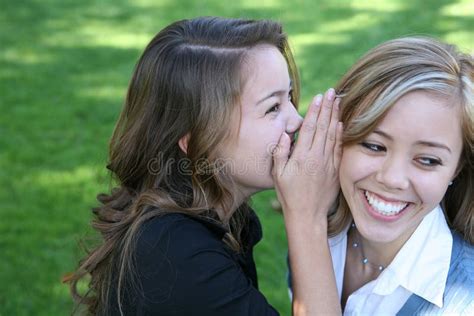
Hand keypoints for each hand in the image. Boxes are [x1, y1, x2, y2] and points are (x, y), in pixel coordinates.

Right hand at [272, 88, 341, 225]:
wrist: (307, 214)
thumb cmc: (289, 195)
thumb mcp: (278, 175)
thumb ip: (280, 153)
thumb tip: (285, 134)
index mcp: (302, 156)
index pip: (310, 128)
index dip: (315, 110)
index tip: (319, 96)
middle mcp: (317, 157)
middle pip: (324, 127)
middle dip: (328, 108)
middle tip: (332, 92)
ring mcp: (328, 163)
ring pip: (333, 135)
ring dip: (336, 117)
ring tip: (339, 102)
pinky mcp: (335, 170)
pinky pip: (339, 148)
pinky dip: (341, 134)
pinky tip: (342, 124)